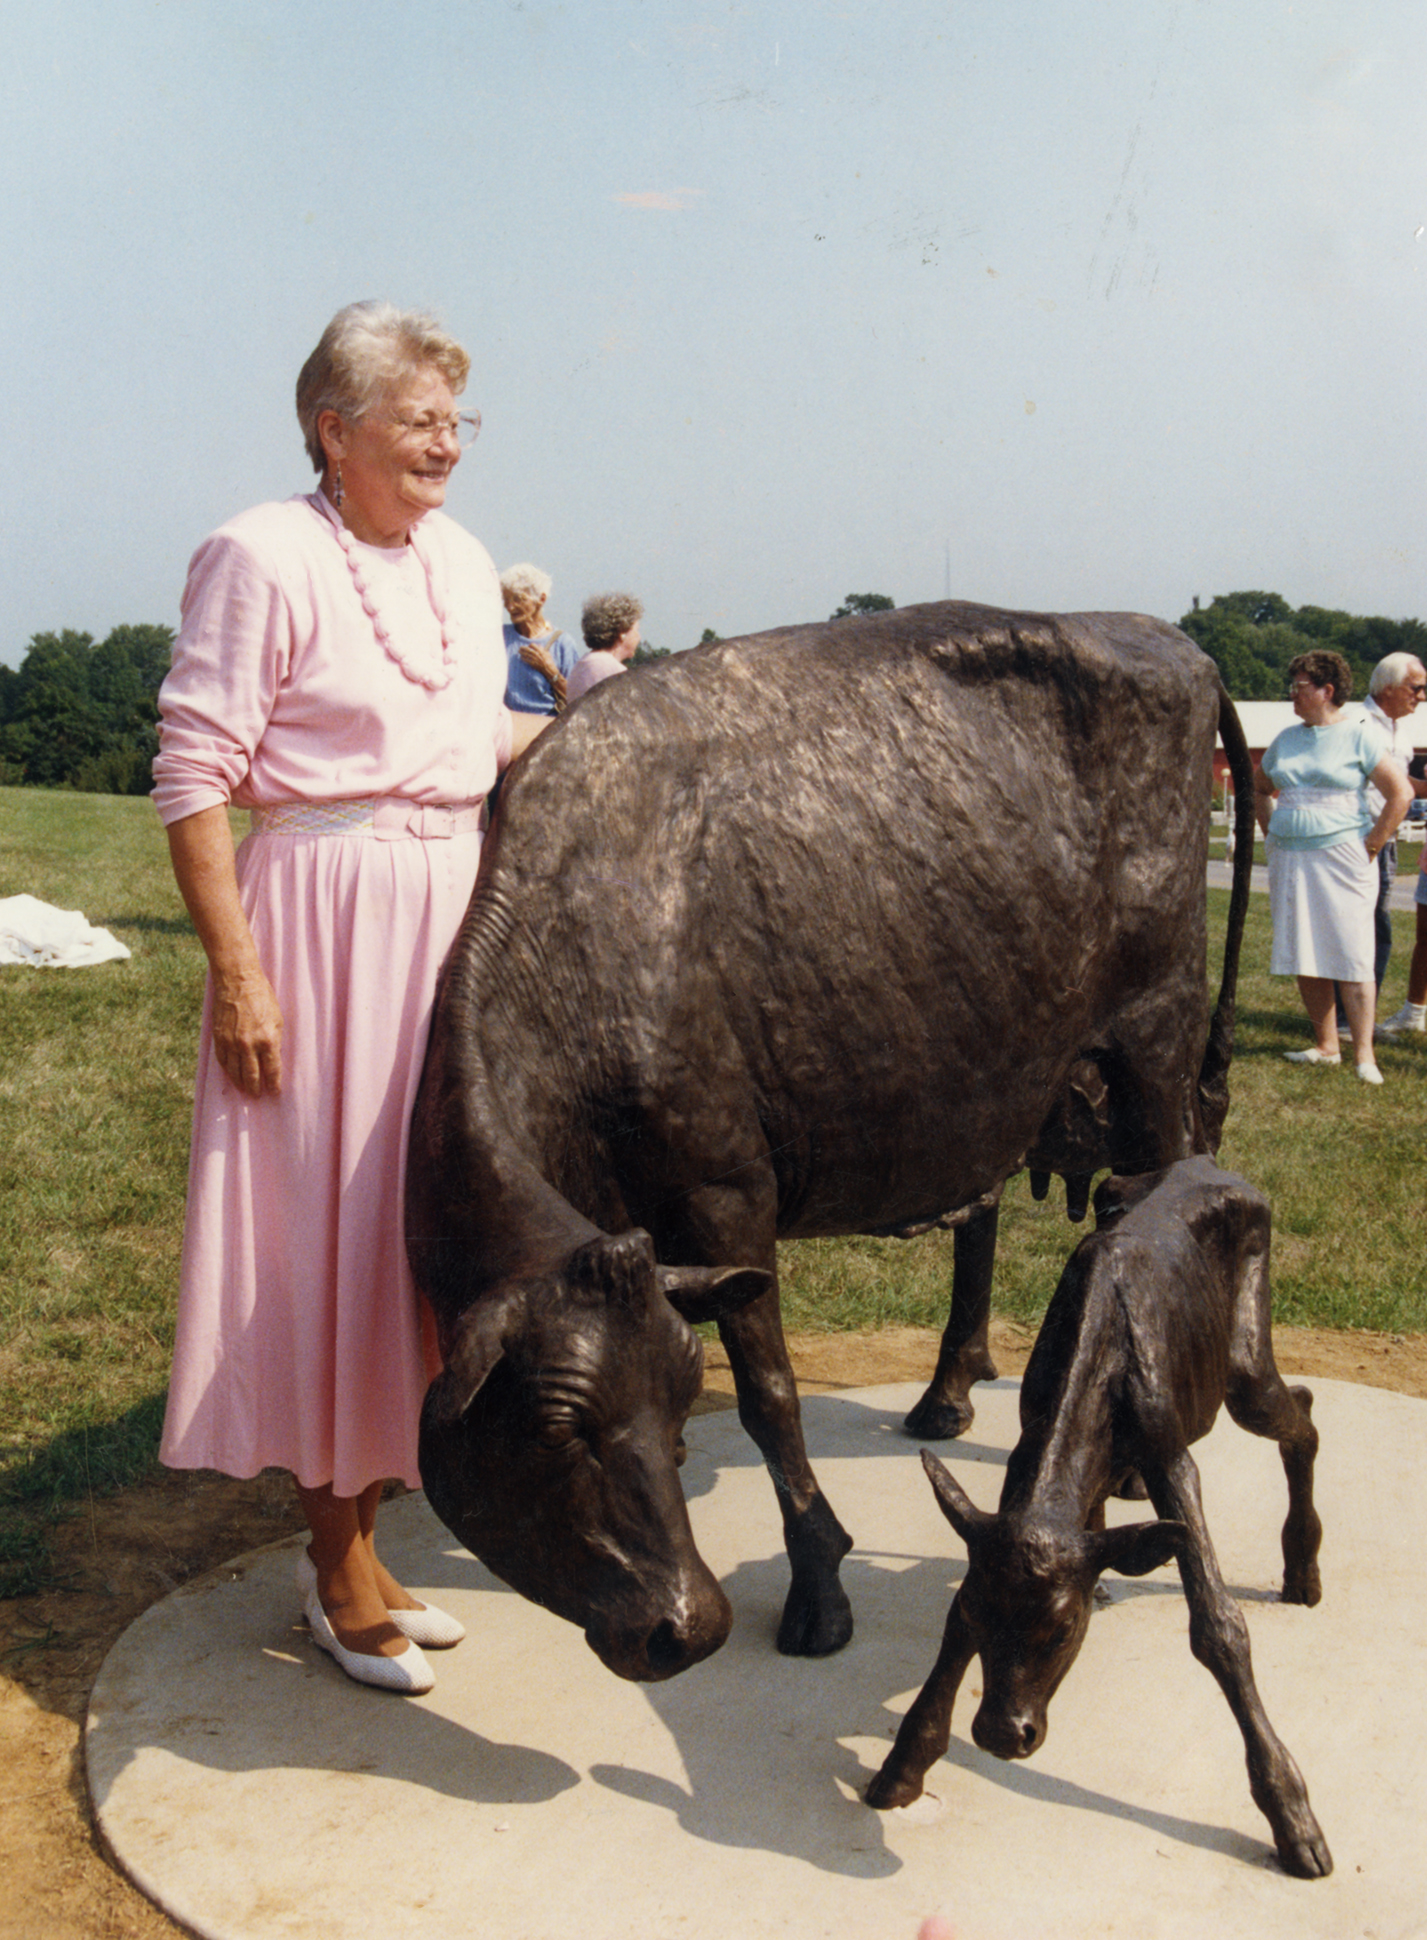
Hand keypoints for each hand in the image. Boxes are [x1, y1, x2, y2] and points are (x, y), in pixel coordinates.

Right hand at [211, 967, 283, 1095]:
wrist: (237, 981)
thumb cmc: (262, 997)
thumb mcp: (277, 1019)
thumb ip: (275, 1041)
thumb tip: (273, 1059)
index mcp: (268, 1040)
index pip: (272, 1070)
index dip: (274, 1084)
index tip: (275, 1093)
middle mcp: (249, 1045)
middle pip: (252, 1076)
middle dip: (256, 1089)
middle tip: (257, 1096)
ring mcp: (231, 1042)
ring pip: (235, 1072)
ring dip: (240, 1084)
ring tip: (245, 1091)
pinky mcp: (219, 1038)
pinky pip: (223, 1061)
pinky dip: (227, 1071)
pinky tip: (231, 1075)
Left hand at [518, 639, 559, 682]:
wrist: (549, 669)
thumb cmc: (549, 661)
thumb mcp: (547, 653)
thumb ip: (543, 649)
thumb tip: (538, 645)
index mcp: (540, 651)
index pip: (533, 645)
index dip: (530, 645)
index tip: (528, 646)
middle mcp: (537, 654)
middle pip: (528, 649)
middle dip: (523, 648)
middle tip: (520, 648)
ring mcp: (534, 659)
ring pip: (526, 654)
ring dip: (521, 652)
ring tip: (519, 651)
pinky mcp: (532, 664)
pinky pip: (526, 660)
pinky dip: (523, 658)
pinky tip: (521, 657)